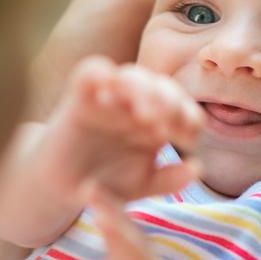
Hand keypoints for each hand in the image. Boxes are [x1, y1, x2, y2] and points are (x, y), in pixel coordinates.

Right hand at [37, 56, 203, 205]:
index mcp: (158, 122)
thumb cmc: (106, 183)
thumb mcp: (141, 186)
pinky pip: (91, 71)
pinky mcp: (79, 96)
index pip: (183, 109)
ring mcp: (109, 97)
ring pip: (132, 75)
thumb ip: (169, 181)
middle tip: (166, 126)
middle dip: (171, 103)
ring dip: (143, 91)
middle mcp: (137, 104)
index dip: (189, 120)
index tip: (187, 141)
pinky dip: (101, 74)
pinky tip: (109, 94)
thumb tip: (198, 168)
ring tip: (146, 117)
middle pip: (162, 86)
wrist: (62, 189)